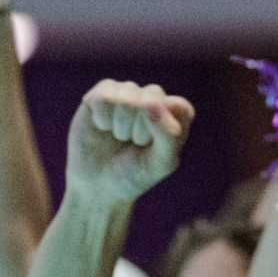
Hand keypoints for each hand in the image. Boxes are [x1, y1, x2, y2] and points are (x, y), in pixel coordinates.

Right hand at [64, 81, 193, 205]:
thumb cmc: (136, 173)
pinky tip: (102, 127)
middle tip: (135, 143)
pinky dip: (101, 118)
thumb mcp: (162, 163)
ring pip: (125, 97)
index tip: (155, 146)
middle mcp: (154, 98)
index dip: (163, 128)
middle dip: (140, 129)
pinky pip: (102, 97)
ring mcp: (128, 93)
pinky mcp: (102, 92)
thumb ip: (168, 134)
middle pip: (151, 98)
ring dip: (120, 126)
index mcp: (177, 113)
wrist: (98, 184)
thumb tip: (150, 102)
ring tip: (120, 137)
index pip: (178, 106)